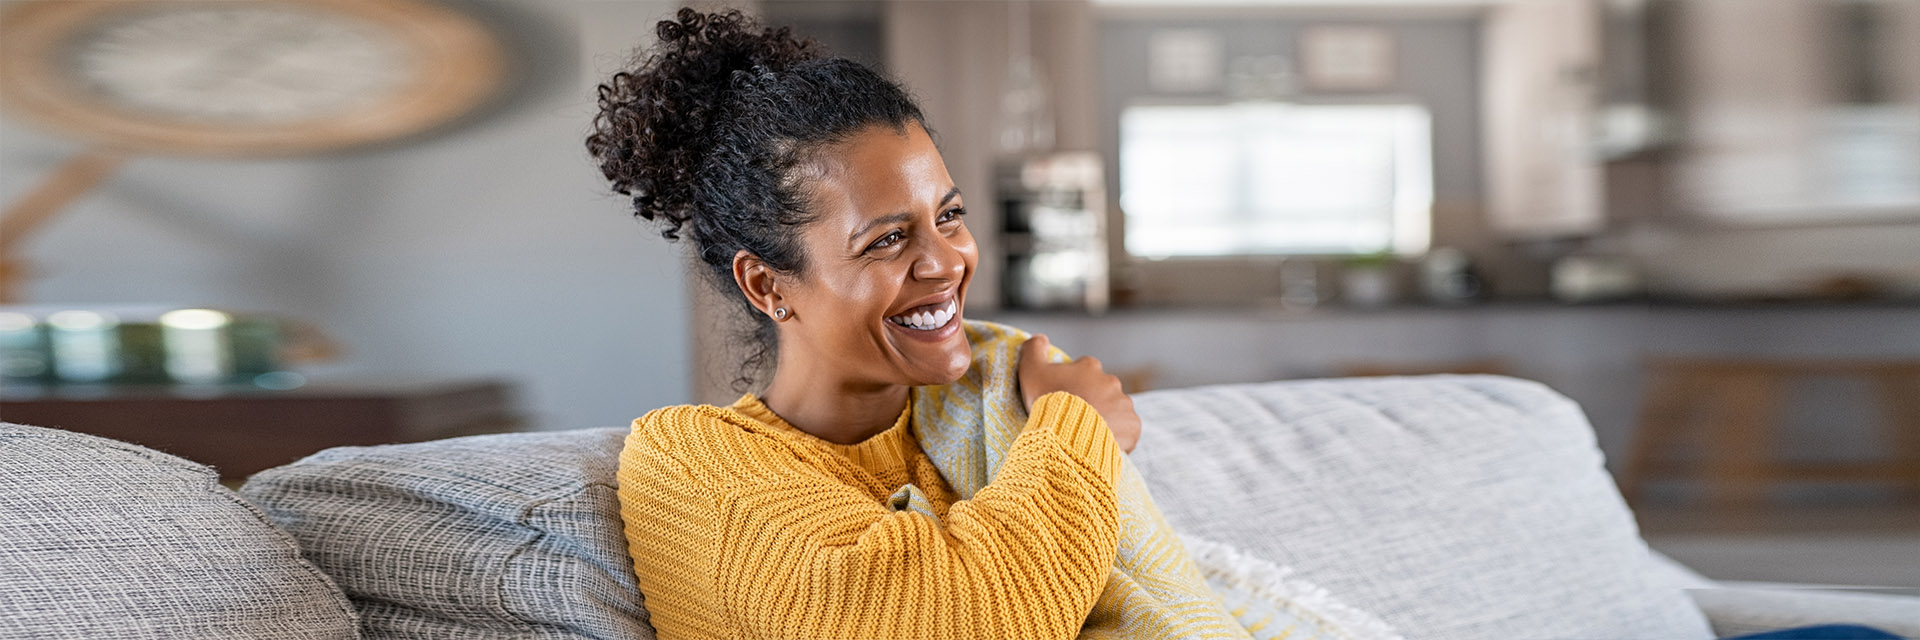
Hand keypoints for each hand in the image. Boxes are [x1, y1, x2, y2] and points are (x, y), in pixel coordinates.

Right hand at [1016, 334, 1140, 452]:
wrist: (1067, 436)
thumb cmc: (1047, 403)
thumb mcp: (1031, 372)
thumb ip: (1033, 350)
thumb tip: (1041, 338)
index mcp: (1089, 367)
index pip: (1084, 370)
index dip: (1073, 384)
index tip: (1064, 397)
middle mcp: (1111, 382)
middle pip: (1101, 391)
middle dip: (1092, 401)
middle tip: (1076, 418)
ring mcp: (1124, 404)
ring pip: (1115, 410)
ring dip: (1106, 418)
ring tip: (1088, 434)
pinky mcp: (1133, 425)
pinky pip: (1127, 430)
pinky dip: (1119, 436)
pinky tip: (1103, 443)